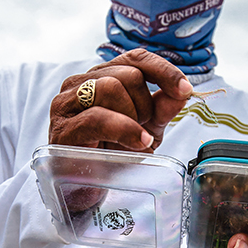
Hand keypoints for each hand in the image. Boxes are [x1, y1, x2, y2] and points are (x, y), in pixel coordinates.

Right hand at [49, 48, 192, 151]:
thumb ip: (162, 108)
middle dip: (145, 104)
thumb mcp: (146, 128)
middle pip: (128, 73)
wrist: (86, 189)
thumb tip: (182, 91)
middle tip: (142, 129)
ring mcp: (67, 103)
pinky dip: (124, 130)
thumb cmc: (111, 154)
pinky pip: (98, 118)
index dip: (164, 71)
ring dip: (132, 116)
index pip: (137, 58)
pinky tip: (138, 142)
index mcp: (102, 76)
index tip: (184, 90)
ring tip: (131, 138)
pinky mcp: (63, 128)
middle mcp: (81, 82)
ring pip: (110, 88)